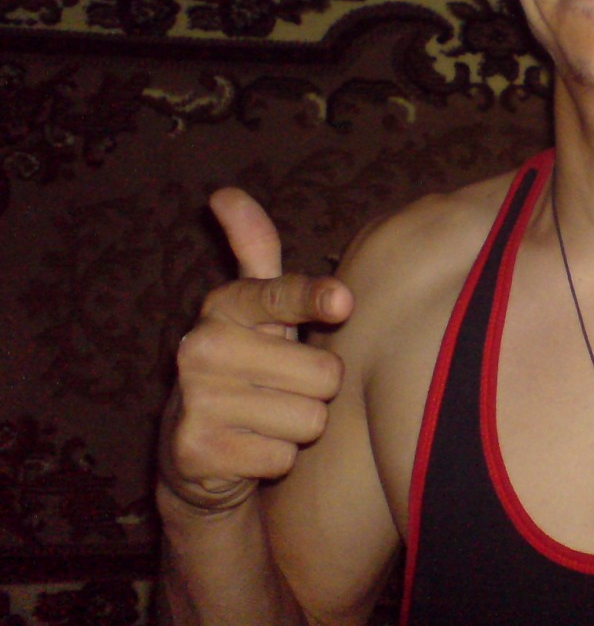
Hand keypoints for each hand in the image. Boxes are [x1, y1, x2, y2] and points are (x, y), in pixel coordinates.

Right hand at [158, 188, 353, 513]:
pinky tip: (248, 449)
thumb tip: (225, 191)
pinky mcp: (196, 450)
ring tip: (264, 419)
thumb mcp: (254, 309)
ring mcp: (195, 399)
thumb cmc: (248, 366)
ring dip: (298, 426)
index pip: (281, 296)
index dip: (316, 300)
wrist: (196, 456)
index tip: (342, 301)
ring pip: (310, 418)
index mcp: (224, 305)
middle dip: (315, 389)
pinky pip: (284, 456)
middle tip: (280, 389)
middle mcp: (201, 345)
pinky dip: (276, 459)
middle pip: (325, 372)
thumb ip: (254, 250)